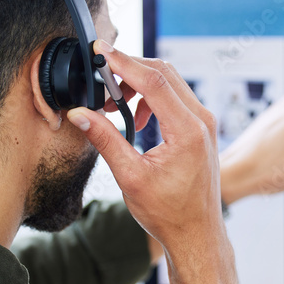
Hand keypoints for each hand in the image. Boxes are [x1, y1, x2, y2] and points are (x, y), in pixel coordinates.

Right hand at [68, 44, 220, 253]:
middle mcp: (201, 121)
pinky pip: (176, 97)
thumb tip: (79, 114)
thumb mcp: (130, 177)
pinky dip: (152, 97)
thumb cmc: (169, 213)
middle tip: (99, 76)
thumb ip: (105, 140)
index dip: (123, 62)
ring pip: (170, 82)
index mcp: (187, 131)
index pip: (153, 81)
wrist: (197, 233)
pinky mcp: (201, 128)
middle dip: (129, 69)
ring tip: (112, 105)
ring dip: (139, 84)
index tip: (100, 50)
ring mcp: (204, 122)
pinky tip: (135, 120)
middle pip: (163, 73)